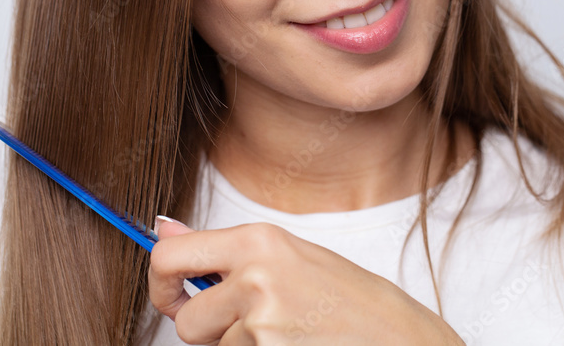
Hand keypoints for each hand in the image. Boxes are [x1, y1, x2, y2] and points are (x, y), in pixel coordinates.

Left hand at [147, 217, 464, 344]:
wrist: (401, 338)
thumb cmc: (352, 300)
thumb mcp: (291, 258)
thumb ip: (224, 250)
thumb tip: (161, 228)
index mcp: (259, 239)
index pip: (167, 257)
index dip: (161, 285)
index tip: (176, 298)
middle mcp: (255, 274)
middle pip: (184, 318)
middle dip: (203, 331)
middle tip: (241, 328)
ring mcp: (262, 320)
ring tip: (289, 334)